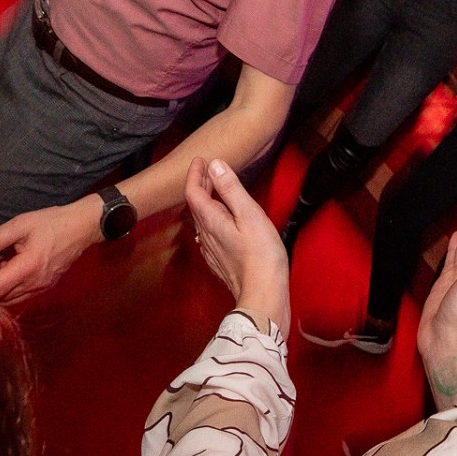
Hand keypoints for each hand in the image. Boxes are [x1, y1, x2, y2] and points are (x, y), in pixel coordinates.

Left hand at [0, 199, 97, 302]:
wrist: (82, 227)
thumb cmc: (52, 222)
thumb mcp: (20, 224)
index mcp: (27, 268)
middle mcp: (33, 284)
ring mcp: (40, 287)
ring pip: (7, 296)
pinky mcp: (43, 286)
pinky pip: (18, 292)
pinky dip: (7, 282)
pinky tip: (10, 262)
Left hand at [185, 157, 290, 329]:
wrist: (263, 295)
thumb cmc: (261, 255)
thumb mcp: (249, 214)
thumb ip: (231, 189)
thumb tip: (215, 165)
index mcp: (211, 221)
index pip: (193, 192)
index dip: (195, 174)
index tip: (201, 160)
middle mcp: (206, 235)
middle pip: (196, 205)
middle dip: (202, 184)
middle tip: (212, 169)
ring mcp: (212, 250)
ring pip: (202, 219)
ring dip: (207, 201)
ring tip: (217, 189)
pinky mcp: (220, 260)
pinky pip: (209, 233)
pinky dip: (213, 217)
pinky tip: (223, 219)